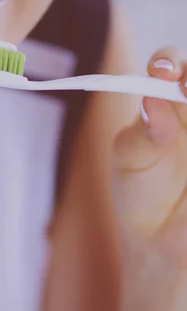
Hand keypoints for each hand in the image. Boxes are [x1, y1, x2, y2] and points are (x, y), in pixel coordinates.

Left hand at [113, 47, 186, 310]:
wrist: (164, 248)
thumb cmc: (141, 194)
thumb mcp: (130, 162)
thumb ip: (143, 133)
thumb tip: (151, 101)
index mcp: (168, 102)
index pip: (171, 65)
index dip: (169, 62)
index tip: (162, 72)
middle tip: (182, 93)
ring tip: (180, 155)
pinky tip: (184, 185)